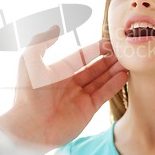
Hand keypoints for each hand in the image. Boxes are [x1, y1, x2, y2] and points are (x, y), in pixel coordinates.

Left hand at [0, 26, 127, 148]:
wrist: (29, 127)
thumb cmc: (27, 94)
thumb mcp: (29, 61)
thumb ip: (41, 41)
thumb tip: (56, 27)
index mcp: (59, 70)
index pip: (83, 55)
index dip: (96, 48)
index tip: (110, 42)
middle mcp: (71, 83)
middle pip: (95, 67)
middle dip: (109, 59)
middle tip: (124, 51)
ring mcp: (80, 97)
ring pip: (102, 80)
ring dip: (114, 70)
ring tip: (128, 62)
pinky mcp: (87, 110)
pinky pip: (104, 94)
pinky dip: (114, 85)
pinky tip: (124, 75)